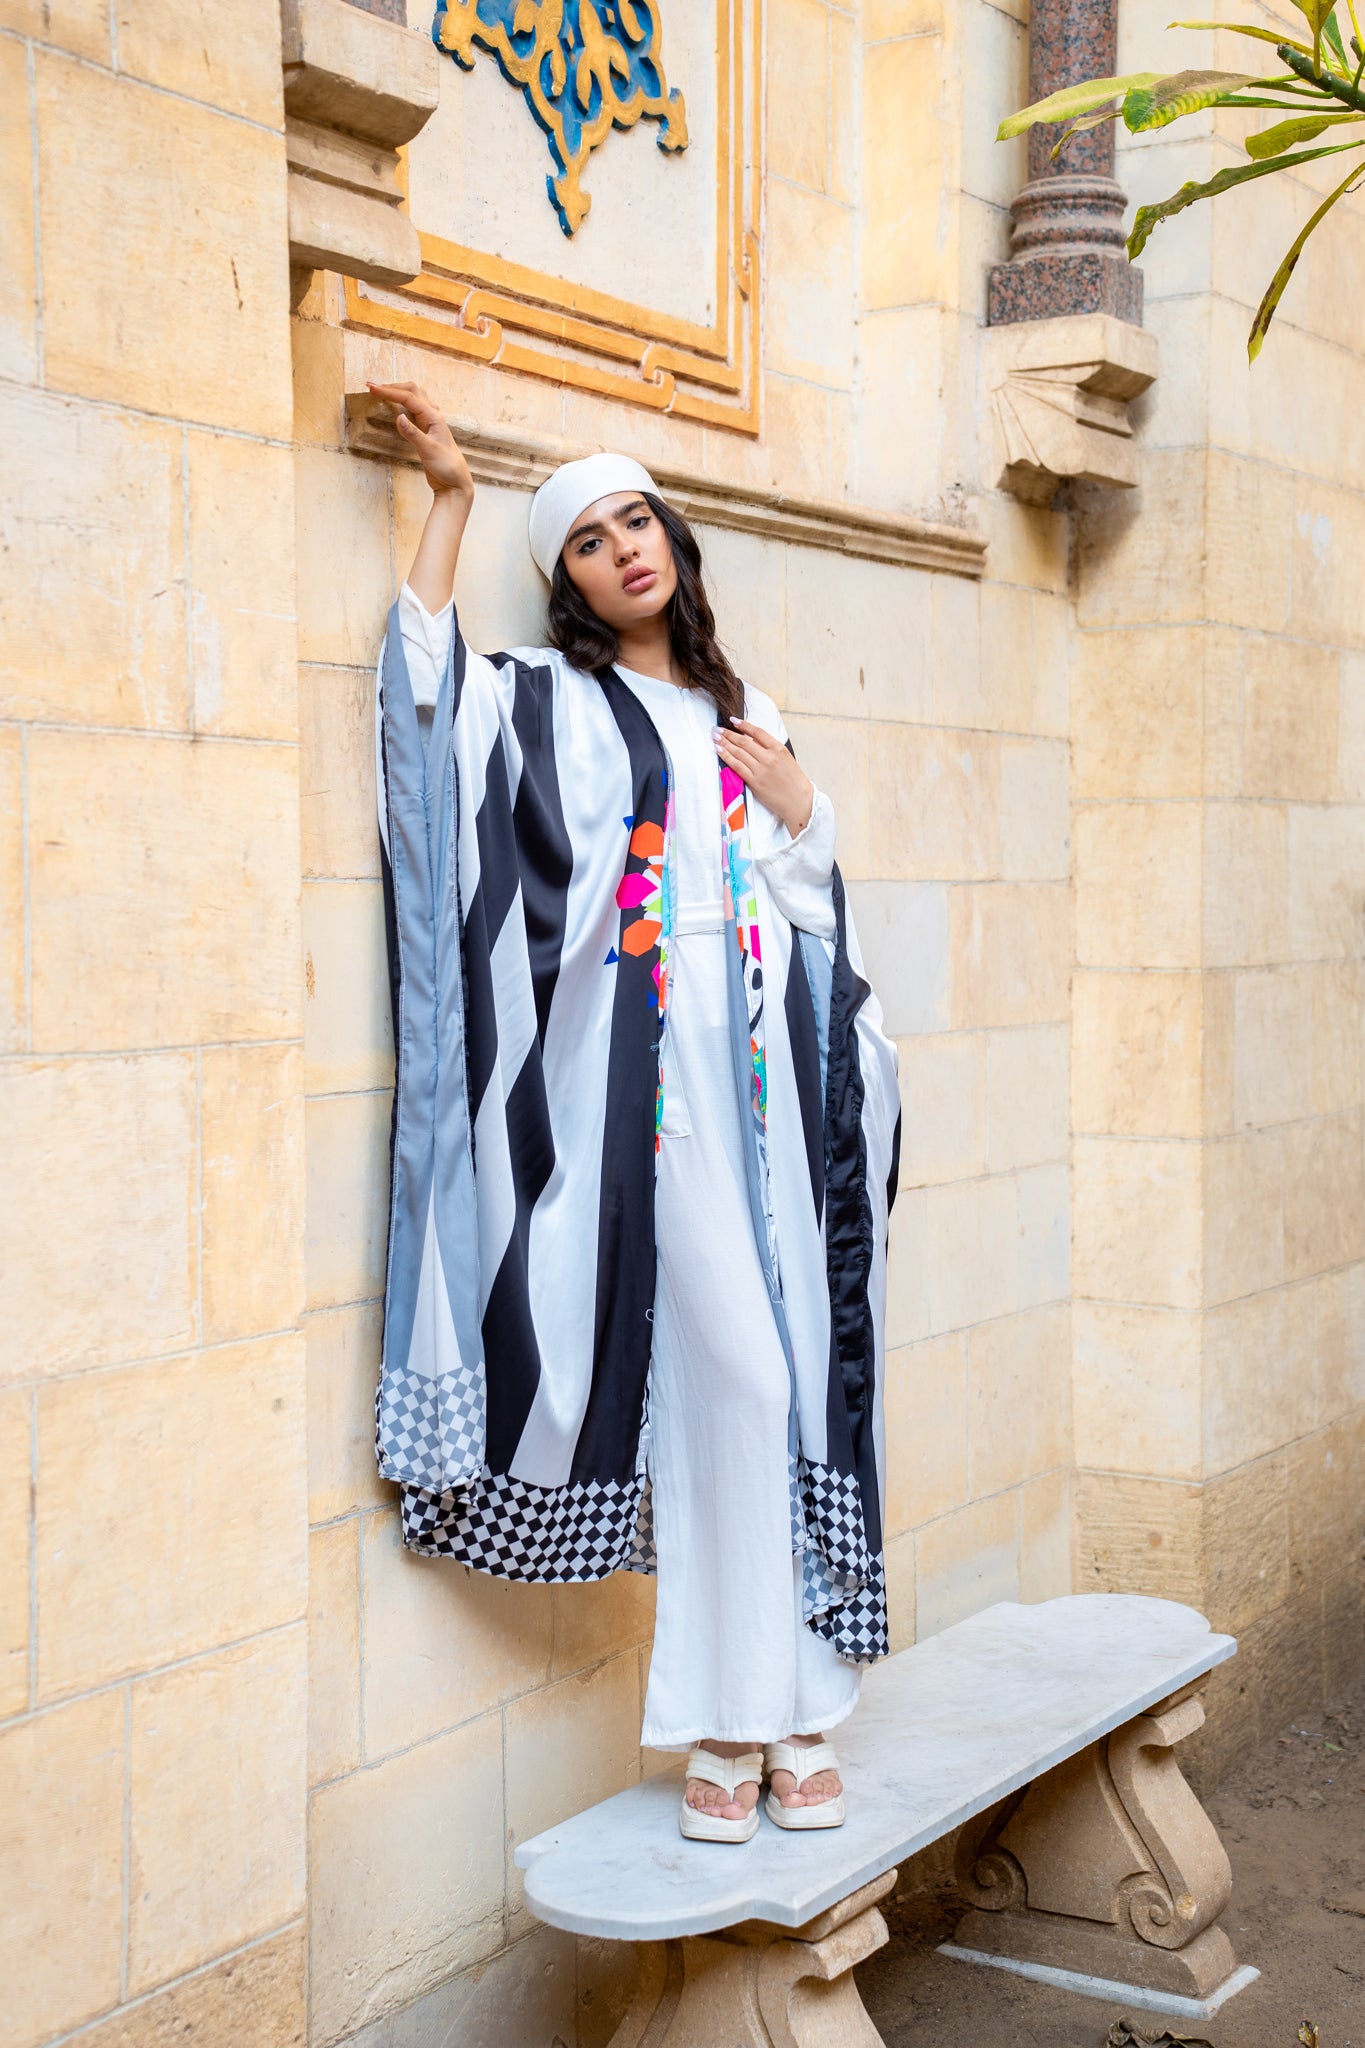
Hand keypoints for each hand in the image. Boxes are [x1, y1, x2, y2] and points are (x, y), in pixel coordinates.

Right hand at [367, 380, 472, 498]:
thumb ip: (413, 434)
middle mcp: (433, 415)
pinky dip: (403, 401)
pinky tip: (396, 405)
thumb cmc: (446, 467)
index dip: (388, 391)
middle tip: (373, 387)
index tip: (372, 389)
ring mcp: (430, 422)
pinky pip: (415, 408)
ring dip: (398, 391)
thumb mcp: (428, 450)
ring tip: (382, 392)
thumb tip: (398, 417)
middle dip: (392, 386)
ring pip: (414, 397)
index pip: (408, 397)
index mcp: (433, 417)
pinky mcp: (427, 430)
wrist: (455, 481)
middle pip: (412, 390)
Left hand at [713, 719, 814, 837]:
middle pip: (744, 741)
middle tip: (717, 729)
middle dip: (728, 734)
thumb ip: (770, 749)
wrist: (798, 801)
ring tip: (715, 737)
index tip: (733, 720)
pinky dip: (726, 757)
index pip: (757, 732)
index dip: (744, 725)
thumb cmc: (794, 781)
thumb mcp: (786, 758)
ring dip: (724, 743)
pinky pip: (737, 766)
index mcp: (779, 749)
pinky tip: (719, 751)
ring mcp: (761, 770)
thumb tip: (751, 741)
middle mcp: (769, 758)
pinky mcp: (755, 782)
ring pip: (738, 752)